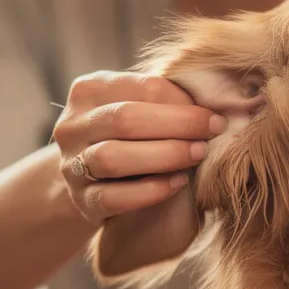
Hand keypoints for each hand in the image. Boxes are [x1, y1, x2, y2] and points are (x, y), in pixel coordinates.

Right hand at [51, 71, 226, 223]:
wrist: (95, 182)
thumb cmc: (130, 137)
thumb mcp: (141, 109)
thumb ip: (166, 100)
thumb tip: (217, 97)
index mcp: (88, 90)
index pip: (143, 88)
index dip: (183, 101)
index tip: (214, 114)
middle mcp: (73, 125)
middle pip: (125, 119)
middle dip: (178, 125)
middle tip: (213, 132)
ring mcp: (72, 164)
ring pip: (114, 157)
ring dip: (165, 155)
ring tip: (199, 155)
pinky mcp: (82, 200)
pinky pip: (114, 196)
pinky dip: (151, 190)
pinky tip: (179, 183)